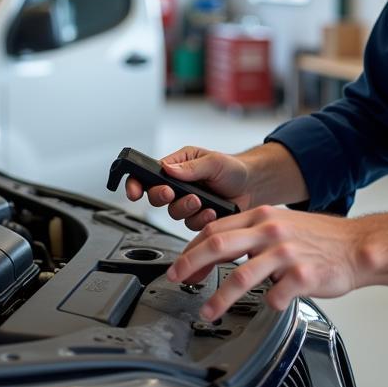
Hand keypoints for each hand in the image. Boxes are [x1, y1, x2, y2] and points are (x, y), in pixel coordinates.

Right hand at [125, 146, 253, 230]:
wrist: (253, 186)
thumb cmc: (232, 168)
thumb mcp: (213, 161)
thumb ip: (191, 167)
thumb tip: (168, 169)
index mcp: (176, 167)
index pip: (147, 175)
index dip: (135, 184)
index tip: (134, 191)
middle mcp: (178, 186)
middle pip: (156, 197)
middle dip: (162, 196)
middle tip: (171, 193)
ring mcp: (187, 204)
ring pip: (173, 213)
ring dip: (186, 208)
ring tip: (200, 201)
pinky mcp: (198, 218)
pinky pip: (191, 225)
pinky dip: (201, 219)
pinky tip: (212, 211)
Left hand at [166, 205, 369, 320]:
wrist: (357, 246)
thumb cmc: (319, 239)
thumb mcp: (280, 224)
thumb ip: (251, 233)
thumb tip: (218, 248)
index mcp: (261, 217)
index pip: (215, 229)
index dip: (191, 248)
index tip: (180, 265)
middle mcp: (270, 232)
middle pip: (218, 246)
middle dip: (192, 265)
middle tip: (178, 280)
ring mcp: (286, 254)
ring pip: (241, 276)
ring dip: (219, 297)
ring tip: (208, 311)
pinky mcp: (302, 276)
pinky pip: (276, 296)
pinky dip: (268, 304)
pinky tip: (270, 306)